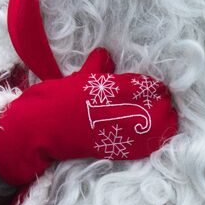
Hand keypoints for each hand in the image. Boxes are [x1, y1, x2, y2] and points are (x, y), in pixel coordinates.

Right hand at [0, 48, 177, 185]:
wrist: (39, 129)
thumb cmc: (56, 100)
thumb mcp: (78, 77)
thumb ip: (97, 67)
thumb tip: (106, 55)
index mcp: (111, 87)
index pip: (147, 85)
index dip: (156, 88)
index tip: (158, 89)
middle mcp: (119, 108)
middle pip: (159, 106)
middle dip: (164, 104)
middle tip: (164, 102)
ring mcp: (119, 130)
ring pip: (158, 126)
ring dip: (165, 122)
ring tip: (165, 118)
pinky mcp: (116, 148)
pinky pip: (147, 145)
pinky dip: (156, 138)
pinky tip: (157, 134)